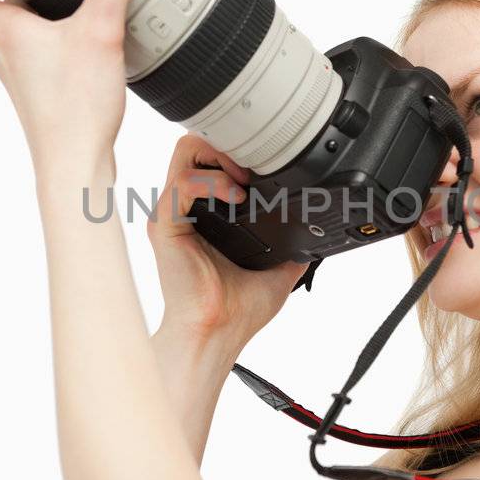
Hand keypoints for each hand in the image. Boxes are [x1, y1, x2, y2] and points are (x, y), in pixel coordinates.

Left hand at [0, 0, 146, 182]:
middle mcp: (6, 54)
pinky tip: (88, 43)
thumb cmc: (74, 109)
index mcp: (5, 33)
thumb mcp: (99, 32)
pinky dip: (58, 41)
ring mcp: (22, 78)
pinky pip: (43, 56)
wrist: (75, 168)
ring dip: (41, 13)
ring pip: (23, 33)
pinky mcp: (42, 96)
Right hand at [148, 133, 309, 350]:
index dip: (234, 152)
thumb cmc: (234, 310)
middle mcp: (183, 210)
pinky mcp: (164, 225)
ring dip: (221, 158)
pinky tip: (237, 197)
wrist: (217, 334)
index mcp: (202, 215)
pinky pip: (182, 184)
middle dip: (226, 146)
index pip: (208, 159)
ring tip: (245, 183)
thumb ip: (291, 250)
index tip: (262, 167)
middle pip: (194, 146)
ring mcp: (171, 214)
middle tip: (252, 170)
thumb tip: (315, 241)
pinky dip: (212, 181)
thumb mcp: (275, 271)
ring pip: (184, 153)